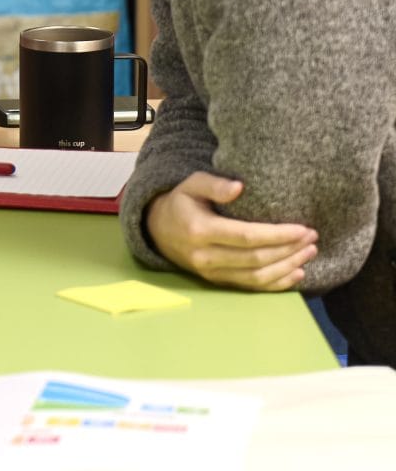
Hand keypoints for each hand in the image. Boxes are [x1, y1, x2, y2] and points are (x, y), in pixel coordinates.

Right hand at [145, 171, 315, 290]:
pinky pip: (251, 287)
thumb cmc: (182, 203)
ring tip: (309, 252)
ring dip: (288, 267)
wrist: (158, 230)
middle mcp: (204, 257)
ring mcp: (211, 273)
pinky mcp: (217, 282)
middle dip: (289, 250)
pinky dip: (277, 283)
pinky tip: (296, 273)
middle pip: (256, 259)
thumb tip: (239, 188)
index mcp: (199, 231)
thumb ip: (213, 184)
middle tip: (312, 238)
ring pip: (257, 276)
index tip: (303, 228)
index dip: (278, 235)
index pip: (246, 237)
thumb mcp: (191, 185)